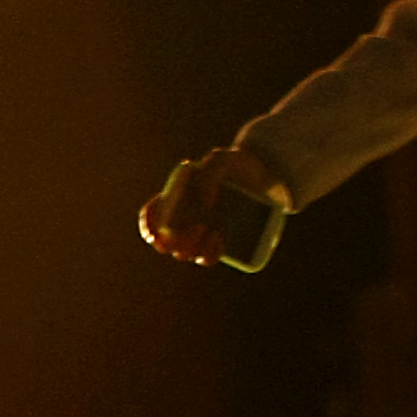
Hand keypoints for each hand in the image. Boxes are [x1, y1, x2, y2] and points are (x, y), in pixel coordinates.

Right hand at [139, 146, 281, 262]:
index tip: (157, 226)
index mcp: (176, 199)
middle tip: (190, 227)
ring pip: (185, 253)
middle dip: (170, 242)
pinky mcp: (222, 244)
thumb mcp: (224, 159)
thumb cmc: (238, 164)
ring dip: (189, 248)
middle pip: (165, 242)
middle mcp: (185, 220)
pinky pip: (208, 258)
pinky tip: (219, 240)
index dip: (148, 224)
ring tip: (209, 230)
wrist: (268, 175)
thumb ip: (211, 172)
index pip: (152, 217)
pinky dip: (209, 254)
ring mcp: (202, 235)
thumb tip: (204, 205)